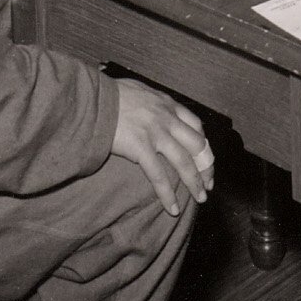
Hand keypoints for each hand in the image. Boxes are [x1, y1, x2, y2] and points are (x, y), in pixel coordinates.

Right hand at [108, 79, 215, 215]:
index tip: (206, 160)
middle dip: (206, 166)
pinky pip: (159, 176)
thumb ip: (150, 103)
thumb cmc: (109, 95)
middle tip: (208, 184)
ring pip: (184, 162)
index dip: (204, 146)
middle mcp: (166, 118)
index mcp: (167, 104)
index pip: (196, 126)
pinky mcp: (141, 148)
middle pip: (197, 145)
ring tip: (200, 198)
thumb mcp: (138, 91)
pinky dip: (168, 195)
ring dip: (195, 182)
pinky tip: (173, 208)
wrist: (93, 99)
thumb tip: (151, 110)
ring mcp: (155, 133)